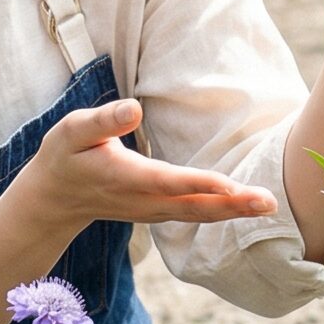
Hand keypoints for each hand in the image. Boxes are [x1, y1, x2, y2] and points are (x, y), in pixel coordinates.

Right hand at [18, 99, 277, 241]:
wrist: (55, 198)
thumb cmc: (65, 156)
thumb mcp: (73, 131)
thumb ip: (103, 121)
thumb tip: (134, 107)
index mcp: (124, 176)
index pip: (168, 181)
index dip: (199, 182)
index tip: (230, 184)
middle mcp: (143, 199)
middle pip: (193, 206)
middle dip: (232, 205)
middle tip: (268, 203)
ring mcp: (152, 210)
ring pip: (198, 215)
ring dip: (234, 211)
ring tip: (268, 205)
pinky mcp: (159, 211)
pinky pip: (195, 215)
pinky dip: (222, 213)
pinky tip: (246, 206)